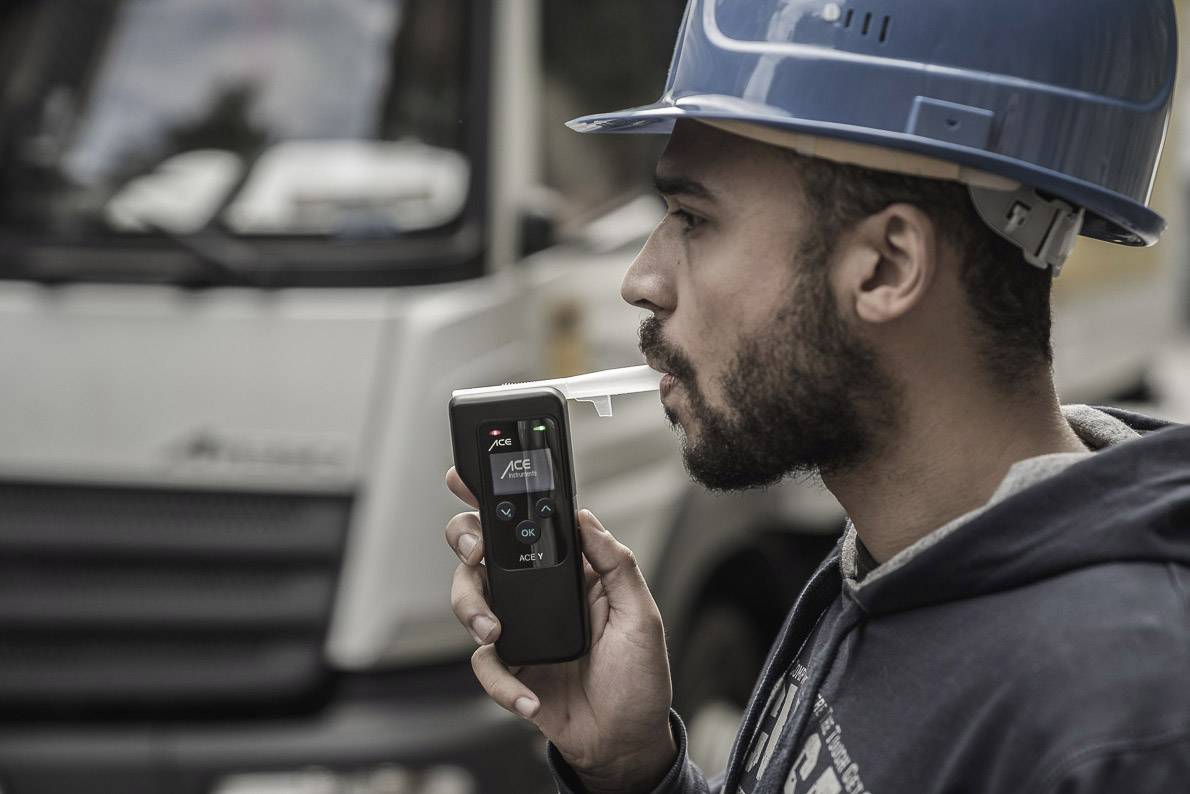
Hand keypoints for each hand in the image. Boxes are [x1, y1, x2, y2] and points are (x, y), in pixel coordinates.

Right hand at [445, 467, 677, 792]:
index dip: (495, 501)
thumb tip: (586, 518)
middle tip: (475, 551)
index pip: (528, 528)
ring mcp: (519, 632)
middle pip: (483, 554)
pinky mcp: (510, 671)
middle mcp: (537, 597)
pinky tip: (529, 699)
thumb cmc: (639, 677)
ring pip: (469, 600)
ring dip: (471, 608)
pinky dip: (503, 684)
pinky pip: (485, 667)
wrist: (627, 742)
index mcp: (569, 575)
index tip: (470, 479)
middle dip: (466, 541)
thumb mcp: (642, 615)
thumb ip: (617, 564)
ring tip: (492, 630)